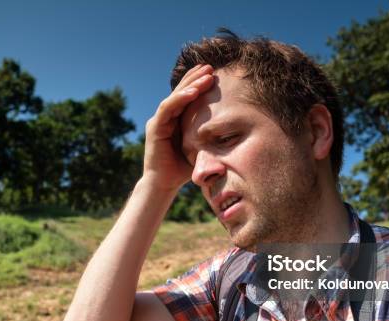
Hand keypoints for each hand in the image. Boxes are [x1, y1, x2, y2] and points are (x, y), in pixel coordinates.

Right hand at [143, 64, 214, 190]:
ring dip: (190, 84)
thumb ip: (210, 138)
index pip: (187, 97)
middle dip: (195, 78)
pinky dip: (179, 98)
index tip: (213, 73)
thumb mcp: (201, 149)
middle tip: (211, 67)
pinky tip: (192, 91)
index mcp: (175, 121)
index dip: (198, 83)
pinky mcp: (155, 128)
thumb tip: (233, 133)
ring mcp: (159, 122)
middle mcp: (166, 118)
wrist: (164, 185)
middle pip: (181, 92)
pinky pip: (167, 108)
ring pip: (175, 97)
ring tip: (205, 75)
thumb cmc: (182, 170)